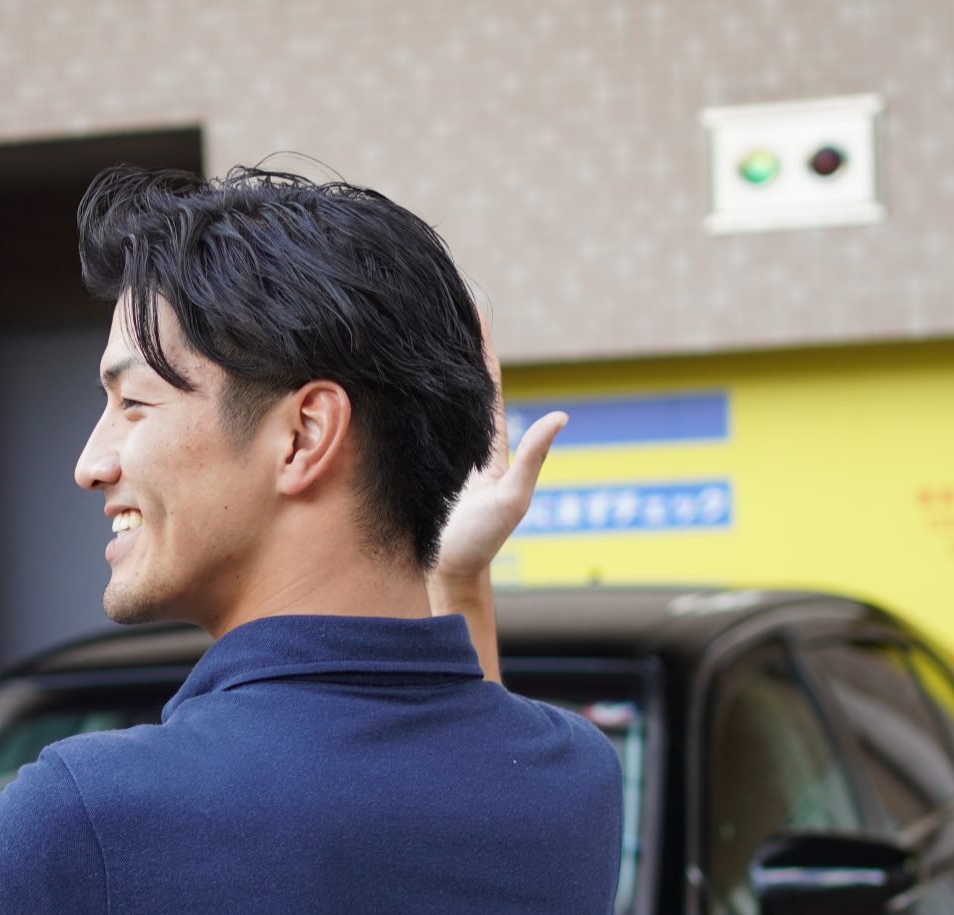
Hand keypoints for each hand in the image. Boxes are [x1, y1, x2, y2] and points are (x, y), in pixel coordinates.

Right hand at [431, 318, 565, 583]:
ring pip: (435, 398)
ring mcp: (441, 452)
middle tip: (439, 300)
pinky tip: (392, 378)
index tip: (471, 307)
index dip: (479, 344)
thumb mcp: (512, 499)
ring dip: (429, 364)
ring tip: (417, 326)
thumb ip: (534, 458)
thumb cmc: (481, 543)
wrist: (447, 575)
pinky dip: (407, 395)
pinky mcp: (419, 464)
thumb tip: (561, 416)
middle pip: (459, 381)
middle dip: (452, 342)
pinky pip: (413, 421)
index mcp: (489, 443)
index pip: (484, 382)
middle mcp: (464, 441)